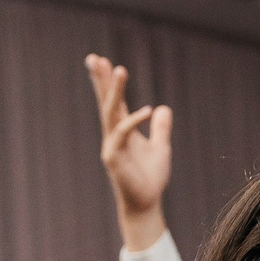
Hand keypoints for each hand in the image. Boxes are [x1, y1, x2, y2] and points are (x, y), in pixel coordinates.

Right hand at [88, 53, 172, 224]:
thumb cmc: (150, 178)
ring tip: (119, 68)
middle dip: (101, 80)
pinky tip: (149, 110)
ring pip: (111, 112)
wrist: (147, 203)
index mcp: (122, 131)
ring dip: (115, 90)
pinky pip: (123, 133)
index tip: (100, 60)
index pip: (113, 102)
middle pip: (106, 102)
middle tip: (95, 57)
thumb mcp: (161, 148)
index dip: (108, 82)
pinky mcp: (113, 158)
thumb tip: (164, 108)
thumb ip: (161, 129)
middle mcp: (113, 135)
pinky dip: (134, 120)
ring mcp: (111, 145)